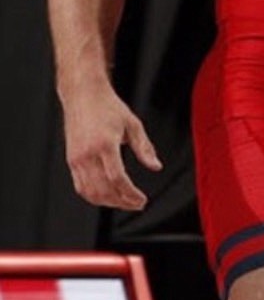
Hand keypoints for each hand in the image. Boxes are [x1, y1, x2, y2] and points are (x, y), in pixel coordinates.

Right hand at [63, 81, 162, 210]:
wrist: (83, 95)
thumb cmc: (108, 107)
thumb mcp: (133, 124)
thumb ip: (145, 148)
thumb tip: (156, 167)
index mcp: (105, 144)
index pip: (117, 178)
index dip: (130, 194)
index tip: (142, 200)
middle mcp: (88, 153)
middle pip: (104, 190)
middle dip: (122, 202)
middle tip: (137, 204)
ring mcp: (77, 159)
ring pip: (91, 192)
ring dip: (109, 203)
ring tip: (124, 202)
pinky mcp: (71, 161)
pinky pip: (81, 187)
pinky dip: (94, 197)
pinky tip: (108, 197)